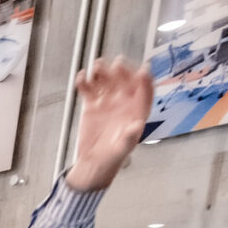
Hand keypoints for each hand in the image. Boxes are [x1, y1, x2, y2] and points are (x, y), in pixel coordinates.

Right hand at [66, 56, 151, 190]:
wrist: (93, 162)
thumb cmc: (113, 157)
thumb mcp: (123, 148)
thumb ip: (130, 136)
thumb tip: (138, 126)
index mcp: (137, 111)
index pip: (144, 91)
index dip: (144, 81)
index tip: (142, 71)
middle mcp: (124, 102)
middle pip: (125, 81)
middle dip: (122, 71)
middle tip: (117, 65)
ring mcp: (107, 101)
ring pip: (107, 80)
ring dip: (103, 71)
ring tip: (98, 66)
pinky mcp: (91, 104)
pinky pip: (89, 89)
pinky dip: (85, 82)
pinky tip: (82, 78)